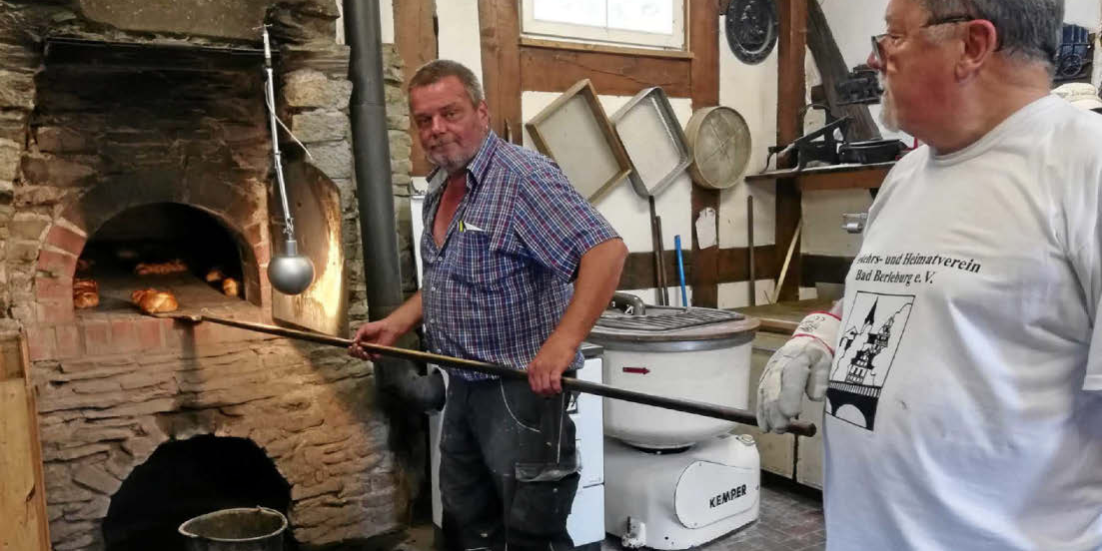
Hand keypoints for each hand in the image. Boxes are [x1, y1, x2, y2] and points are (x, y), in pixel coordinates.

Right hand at [349, 318, 404, 360]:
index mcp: (361, 343)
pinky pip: (372, 359)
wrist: (387, 327)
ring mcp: (372, 352)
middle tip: (356, 347)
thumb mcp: (364, 328)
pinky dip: (368, 357)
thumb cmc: (376, 327)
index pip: (353, 350)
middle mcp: (365, 349)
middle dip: (354, 352)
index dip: (351, 350)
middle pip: (357, 355)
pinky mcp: (378, 354)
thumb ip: (358, 334)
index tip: (350, 346)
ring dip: (360, 355)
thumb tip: (353, 342)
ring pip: (363, 358)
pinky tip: (366, 353)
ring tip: (360, 349)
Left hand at [527, 336, 576, 395]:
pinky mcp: (556, 368)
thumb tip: (541, 380)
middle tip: (551, 393)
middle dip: (545, 394)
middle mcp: (538, 368)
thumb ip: (539, 369)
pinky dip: (557, 388)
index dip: (538, 391)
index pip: (532, 385)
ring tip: (555, 391)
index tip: (543, 392)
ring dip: (551, 392)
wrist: (564, 338)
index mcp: (533, 366)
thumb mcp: (541, 358)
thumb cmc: (555, 346)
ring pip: (545, 387)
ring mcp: (547, 368)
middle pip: (538, 388)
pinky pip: (554, 383)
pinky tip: (559, 388)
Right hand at [756, 312, 839, 433]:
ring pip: (765, 392)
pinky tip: (763, 425)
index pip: (791, 378)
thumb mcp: (826, 362)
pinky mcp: (765, 379)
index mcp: (797, 360)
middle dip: (775, 409)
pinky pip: (761, 395)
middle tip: (780, 428)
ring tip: (771, 430)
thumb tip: (816, 397)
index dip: (790, 395)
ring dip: (766, 412)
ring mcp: (769, 372)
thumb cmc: (818, 356)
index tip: (791, 414)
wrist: (805, 343)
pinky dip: (761, 410)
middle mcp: (779, 365)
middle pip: (774, 387)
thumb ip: (821, 378)